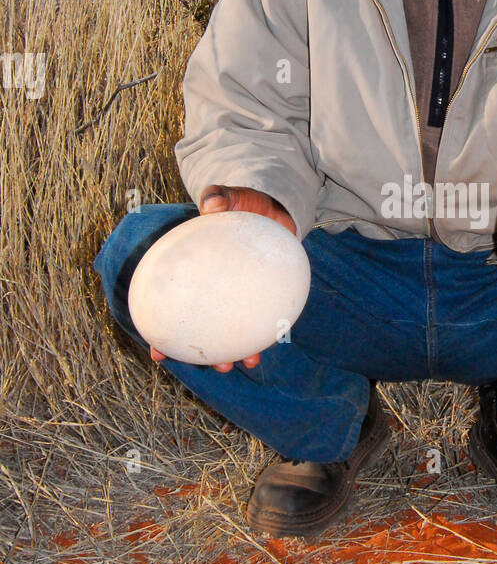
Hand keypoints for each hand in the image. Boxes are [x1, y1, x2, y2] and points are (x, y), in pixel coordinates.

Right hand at [149, 184, 297, 370]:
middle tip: (204, 365)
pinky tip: (262, 351)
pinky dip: (258, 337)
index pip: (168, 300)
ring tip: (236, 365)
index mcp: (191, 269)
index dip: (159, 327)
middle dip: (196, 352)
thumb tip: (211, 204)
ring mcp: (235, 296)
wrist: (274, 209)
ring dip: (229, 353)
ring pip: (227, 332)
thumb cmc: (245, 204)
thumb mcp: (230, 198)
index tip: (156, 350)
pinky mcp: (258, 297)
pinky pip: (256, 322)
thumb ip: (219, 198)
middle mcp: (210, 288)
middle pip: (197, 325)